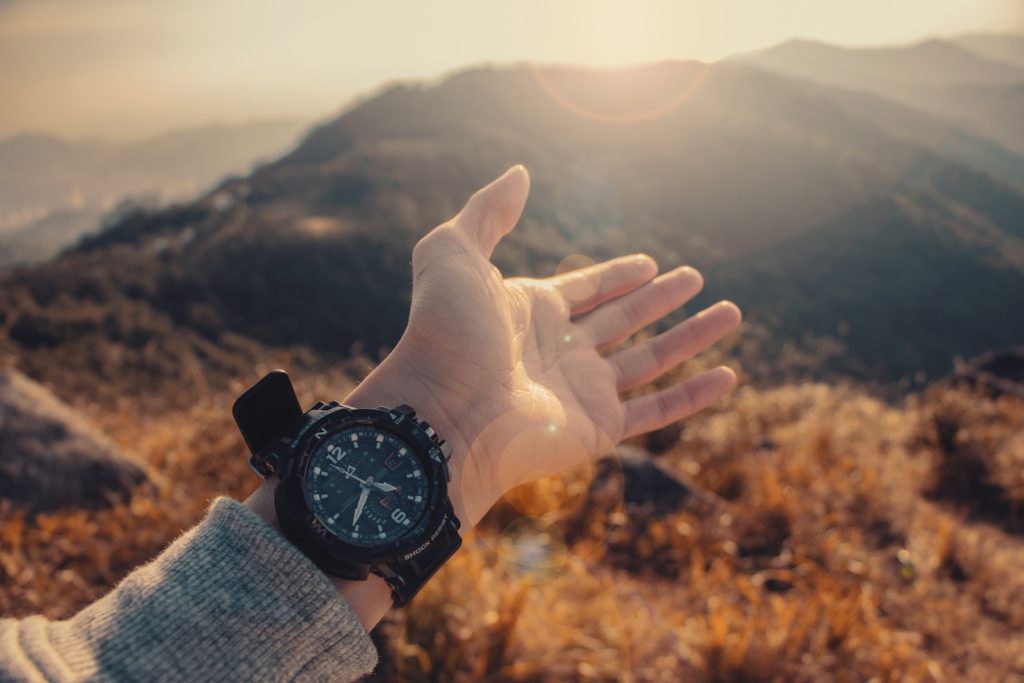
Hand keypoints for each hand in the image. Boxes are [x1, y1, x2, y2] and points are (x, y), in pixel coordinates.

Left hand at [346, 165, 741, 526]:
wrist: (441, 414)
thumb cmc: (443, 333)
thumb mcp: (453, 253)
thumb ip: (488, 212)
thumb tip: (520, 172)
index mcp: (532, 311)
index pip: (588, 288)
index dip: (620, 275)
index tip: (651, 263)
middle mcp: (560, 351)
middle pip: (624, 319)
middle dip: (661, 299)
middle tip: (697, 278)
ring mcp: (580, 391)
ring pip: (650, 360)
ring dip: (691, 337)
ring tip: (731, 312)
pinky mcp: (598, 428)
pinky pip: (656, 410)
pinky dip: (693, 396)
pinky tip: (728, 376)